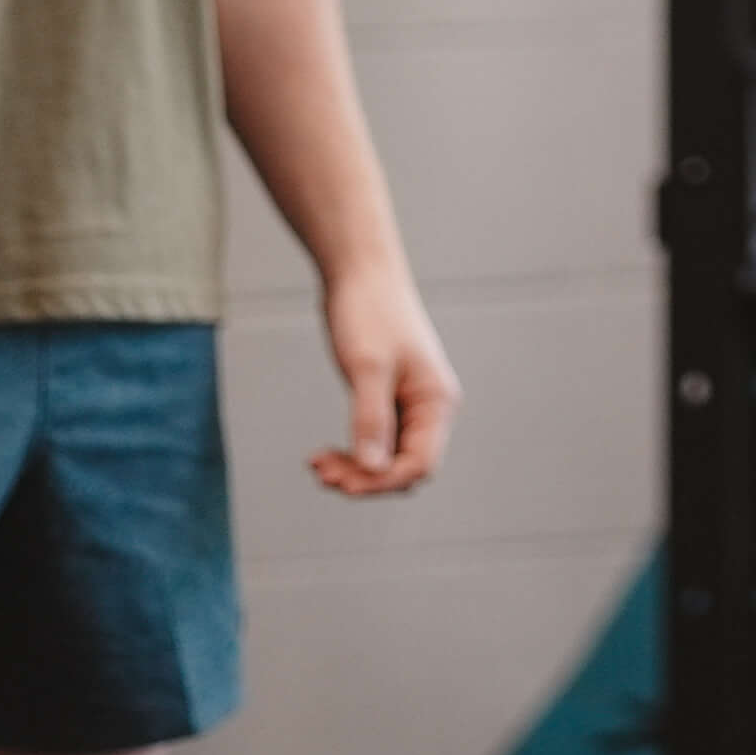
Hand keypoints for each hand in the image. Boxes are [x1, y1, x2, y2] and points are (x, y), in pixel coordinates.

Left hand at [313, 263, 459, 496]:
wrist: (361, 272)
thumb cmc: (370, 311)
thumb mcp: (367, 367)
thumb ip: (371, 419)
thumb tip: (371, 468)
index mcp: (436, 401)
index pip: (420, 464)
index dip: (383, 481)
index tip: (343, 482)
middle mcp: (429, 407)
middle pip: (404, 468)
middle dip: (365, 478)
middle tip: (322, 473)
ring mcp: (408, 404)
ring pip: (388, 458)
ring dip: (355, 469)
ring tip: (318, 465)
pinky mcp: (388, 399)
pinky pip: (376, 441)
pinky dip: (352, 451)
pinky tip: (325, 453)